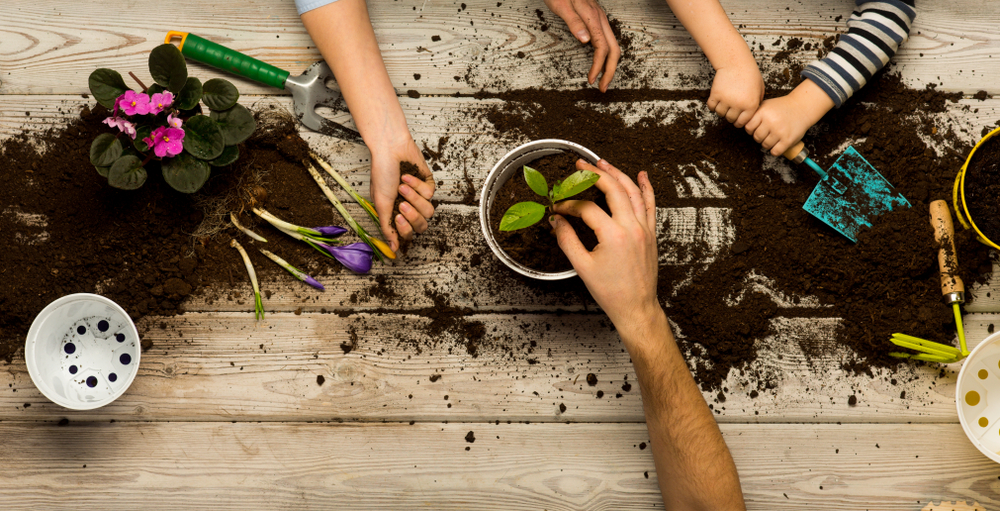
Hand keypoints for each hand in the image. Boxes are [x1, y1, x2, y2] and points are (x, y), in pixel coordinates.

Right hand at [369, 136, 434, 250]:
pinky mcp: (428, 185)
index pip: (408, 233)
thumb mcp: (381, 203)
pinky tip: (407, 176)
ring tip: (402, 185)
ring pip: (428, 211)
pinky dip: (417, 185)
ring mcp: (420, 197)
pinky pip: (430, 194)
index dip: (405, 229)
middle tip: (402, 203)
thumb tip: (393, 248)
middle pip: (422, 225)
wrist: (390, 150)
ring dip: (414, 198)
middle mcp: (409, 208)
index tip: (398, 216)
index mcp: (396, 214)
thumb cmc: (382, 173)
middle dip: (413, 214)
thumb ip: (387, 227)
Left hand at [544, 0, 620, 91]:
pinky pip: (607, 40)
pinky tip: (600, 63)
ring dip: (609, 65)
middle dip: (610, 71)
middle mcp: (600, 19)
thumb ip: (573, 22)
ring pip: (613, 45)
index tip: (591, 80)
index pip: (601, 47)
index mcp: (593, 17)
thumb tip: (585, 40)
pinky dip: (606, 56)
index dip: (598, 66)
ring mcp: (600, 19)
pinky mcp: (597, 20)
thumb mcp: (562, 6)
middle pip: (614, 49)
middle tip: (602, 88)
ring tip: (603, 80)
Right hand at [549, 159, 660, 332]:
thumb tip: (556, 221)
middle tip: (580, 166)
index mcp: (613, 236)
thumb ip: (567, 240)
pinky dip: (646, 188)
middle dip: (594, 174)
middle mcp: (632, 228)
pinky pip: (650, 205)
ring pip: (633, 192)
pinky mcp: (651, 234)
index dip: (569, 205)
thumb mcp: (582, 267)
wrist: (636, 307)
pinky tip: (642, 176)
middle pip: (613, 190)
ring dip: (618, 174)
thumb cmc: (611, 292)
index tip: (558, 207)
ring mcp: (644, 229)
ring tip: (603, 163)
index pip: (587, 209)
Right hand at [706, 52, 763, 127]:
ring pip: (720, 113)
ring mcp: (726, 100)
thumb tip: (751, 116)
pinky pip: (711, 107)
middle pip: (730, 119)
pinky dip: (713, 105)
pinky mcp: (716, 94)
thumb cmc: (749, 75)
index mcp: (751, 105)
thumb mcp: (760, 90)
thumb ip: (757, 103)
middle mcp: (738, 105)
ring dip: (721, 110)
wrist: (737, 62)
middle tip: (730, 109)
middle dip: (730, 116)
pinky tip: (717, 100)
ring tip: (725, 103)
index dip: (739, 121)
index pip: (742, 122)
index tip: (737, 118)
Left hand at [744, 78, 834, 155]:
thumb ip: (753, 114)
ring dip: (768, 143)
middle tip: (767, 132)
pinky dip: (775, 150)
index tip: (757, 128)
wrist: (802, 107)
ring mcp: (779, 131)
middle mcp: (770, 122)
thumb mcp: (766, 105)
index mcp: (763, 112)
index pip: (748, 128)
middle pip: (756, 137)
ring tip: (773, 137)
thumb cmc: (781, 107)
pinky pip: (775, 152)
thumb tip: (739, 124)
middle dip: (760, 136)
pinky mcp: (788, 140)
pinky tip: (778, 145)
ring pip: (765, 145)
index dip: (751, 129)